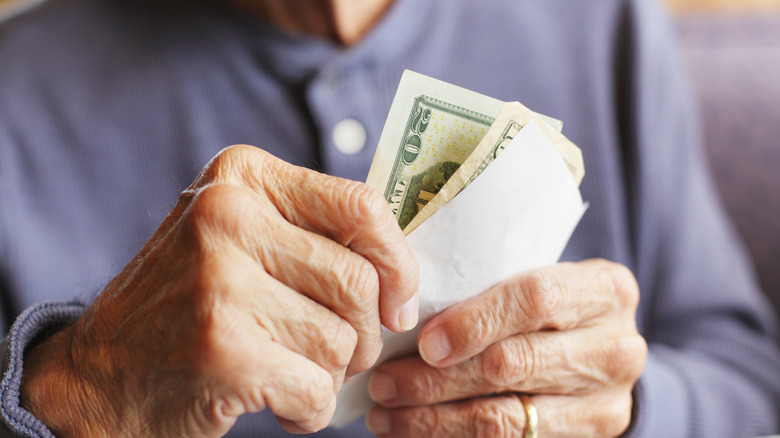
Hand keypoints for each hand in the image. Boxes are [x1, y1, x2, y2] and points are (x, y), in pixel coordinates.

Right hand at [19, 145, 418, 436]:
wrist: (101, 373)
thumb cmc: (193, 304)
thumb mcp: (243, 238)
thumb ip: (315, 236)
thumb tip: (405, 272)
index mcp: (244, 175)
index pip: (362, 207)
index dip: (399, 263)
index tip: (399, 304)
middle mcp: (228, 214)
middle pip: (358, 282)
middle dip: (364, 335)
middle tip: (339, 356)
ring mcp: (219, 278)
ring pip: (341, 340)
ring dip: (331, 375)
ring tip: (291, 374)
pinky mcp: (220, 346)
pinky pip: (316, 389)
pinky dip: (310, 410)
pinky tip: (281, 404)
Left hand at [366, 259, 645, 436]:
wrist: (604, 354)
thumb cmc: (552, 307)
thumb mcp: (539, 278)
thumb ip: (490, 286)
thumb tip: (403, 308)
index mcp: (605, 290)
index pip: (535, 299)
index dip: (474, 321)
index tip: (422, 342)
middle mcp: (615, 348)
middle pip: (513, 365)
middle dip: (435, 380)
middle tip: (383, 383)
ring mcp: (606, 404)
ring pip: (506, 421)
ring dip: (433, 421)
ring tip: (385, 416)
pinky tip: (415, 434)